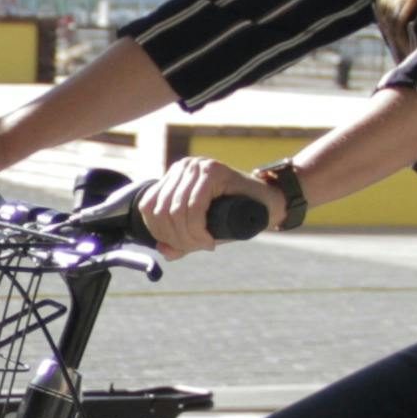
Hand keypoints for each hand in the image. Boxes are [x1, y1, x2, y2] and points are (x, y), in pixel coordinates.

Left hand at [142, 157, 277, 260]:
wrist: (268, 204)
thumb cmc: (234, 215)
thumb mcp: (201, 229)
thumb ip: (180, 240)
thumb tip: (163, 251)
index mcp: (174, 176)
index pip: (148, 206)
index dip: (159, 233)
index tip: (181, 246)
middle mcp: (183, 167)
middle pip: (161, 211)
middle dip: (177, 238)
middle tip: (197, 247)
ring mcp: (197, 166)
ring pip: (176, 211)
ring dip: (189, 237)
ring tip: (205, 244)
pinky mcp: (213, 171)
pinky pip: (193, 207)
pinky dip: (197, 230)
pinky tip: (209, 240)